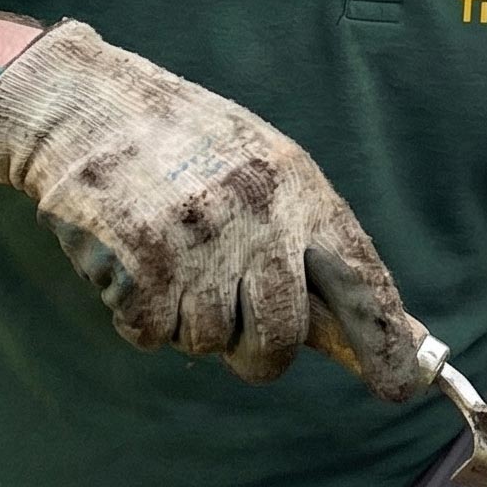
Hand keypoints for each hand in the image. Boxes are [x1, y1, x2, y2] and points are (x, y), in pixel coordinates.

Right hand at [0, 20, 424, 399]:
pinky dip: (141, 318)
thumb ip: (300, 234)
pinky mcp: (141, 261)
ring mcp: (198, 239)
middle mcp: (257, 213)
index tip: (400, 384)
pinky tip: (134, 268)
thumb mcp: (262, 165)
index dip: (384, 338)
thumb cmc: (182, 141)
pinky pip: (152, 335)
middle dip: (262, 357)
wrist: (86, 102)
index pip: (359, 276)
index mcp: (298, 186)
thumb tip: (344, 325)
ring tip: (173, 265)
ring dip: (188, 324)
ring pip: (209, 342)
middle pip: (281, 336)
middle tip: (245, 347)